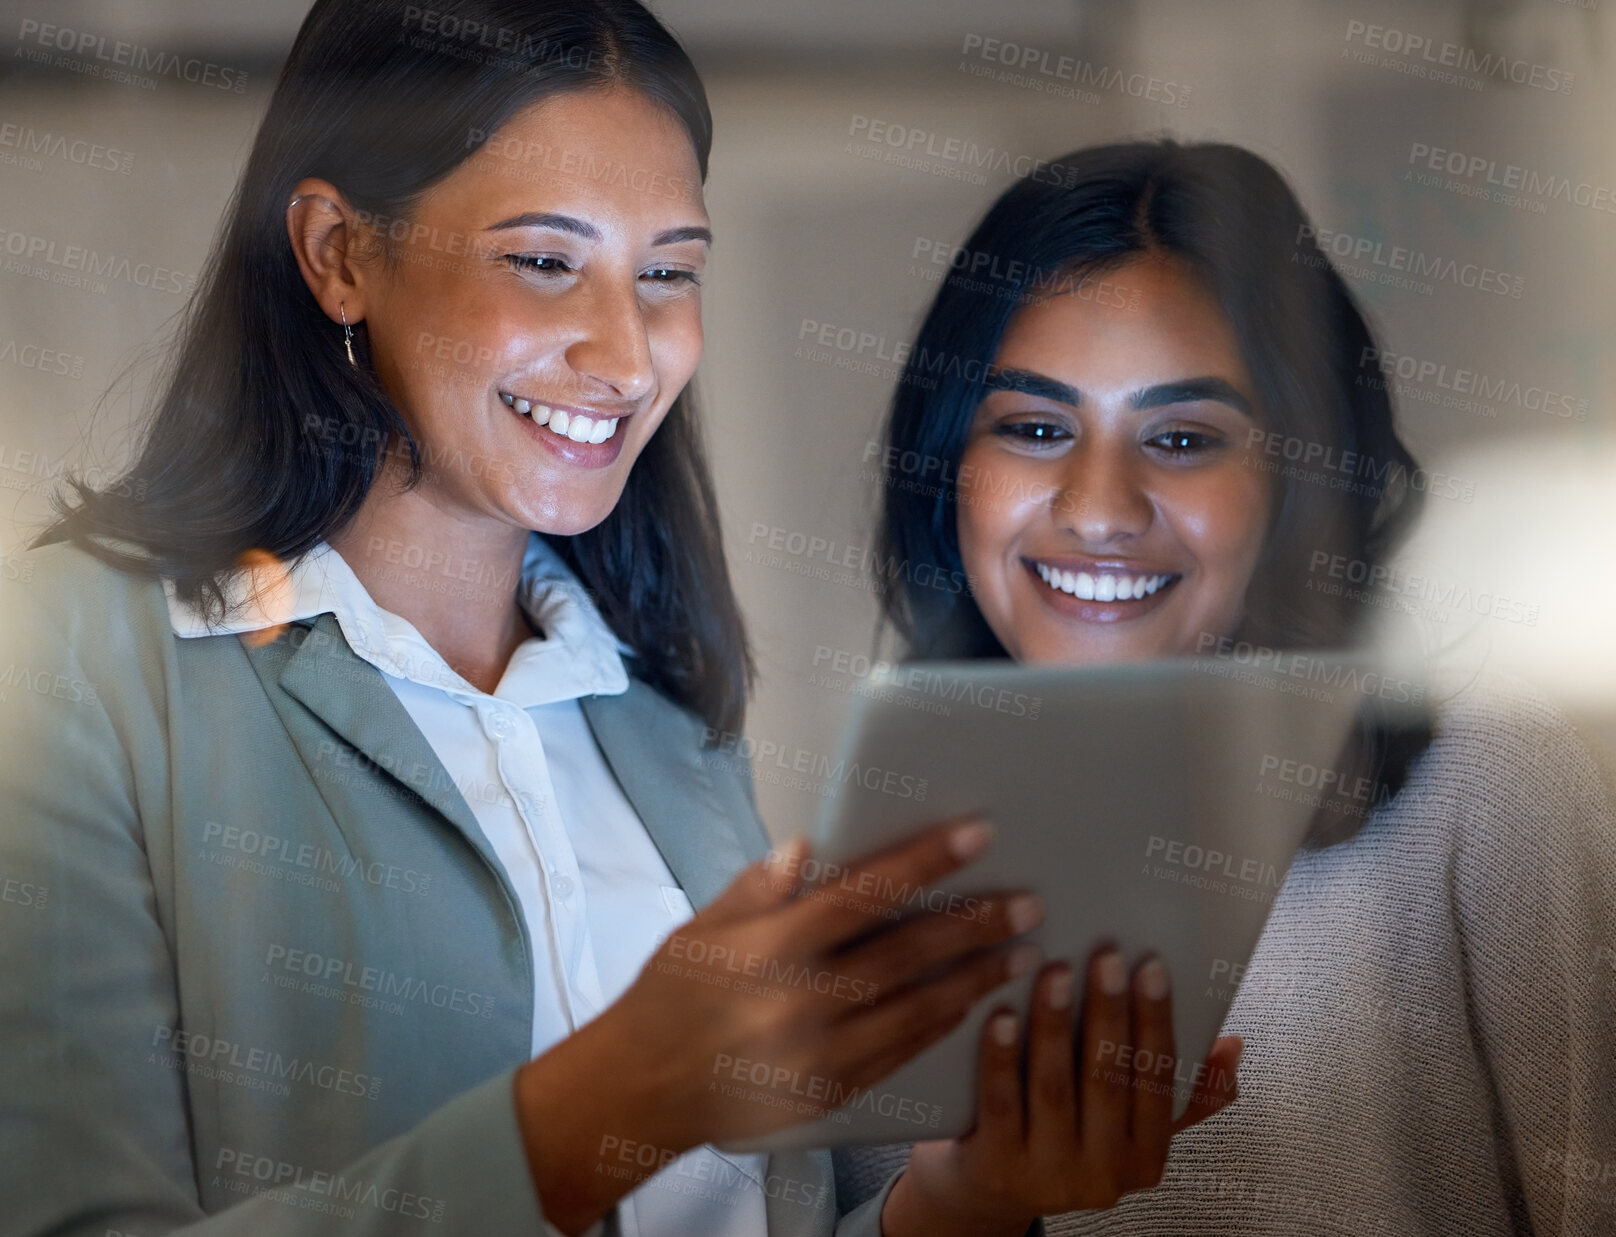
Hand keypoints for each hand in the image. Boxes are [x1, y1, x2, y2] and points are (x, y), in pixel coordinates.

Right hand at [515, 816, 1044, 1233]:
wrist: (641, 1088)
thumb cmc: (670, 994)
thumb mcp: (703, 927)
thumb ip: (760, 887)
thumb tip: (809, 847)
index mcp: (771, 948)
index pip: (866, 893)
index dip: (926, 861)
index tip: (976, 834)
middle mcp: (801, 1002)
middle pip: (907, 953)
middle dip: (974, 923)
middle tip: (1027, 902)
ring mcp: (819, 1056)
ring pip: (917, 1010)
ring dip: (974, 979)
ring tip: (1019, 953)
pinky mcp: (828, 1094)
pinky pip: (900, 1055)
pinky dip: (940, 1026)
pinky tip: (970, 1002)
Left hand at [882, 951, 1242, 1236]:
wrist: (994, 1188)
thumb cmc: (1070, 1136)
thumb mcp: (1131, 1125)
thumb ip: (1185, 1092)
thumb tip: (1232, 1047)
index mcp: (1146, 1159)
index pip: (1159, 1080)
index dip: (1157, 1021)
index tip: (1151, 966)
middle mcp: (1104, 1174)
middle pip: (1108, 1080)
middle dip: (1110, 1013)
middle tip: (1106, 957)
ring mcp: (1048, 1174)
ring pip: (1055, 1088)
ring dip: (1056, 1025)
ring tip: (1054, 973)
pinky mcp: (997, 1168)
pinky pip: (1002, 1103)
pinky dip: (1002, 1058)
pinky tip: (1001, 1017)